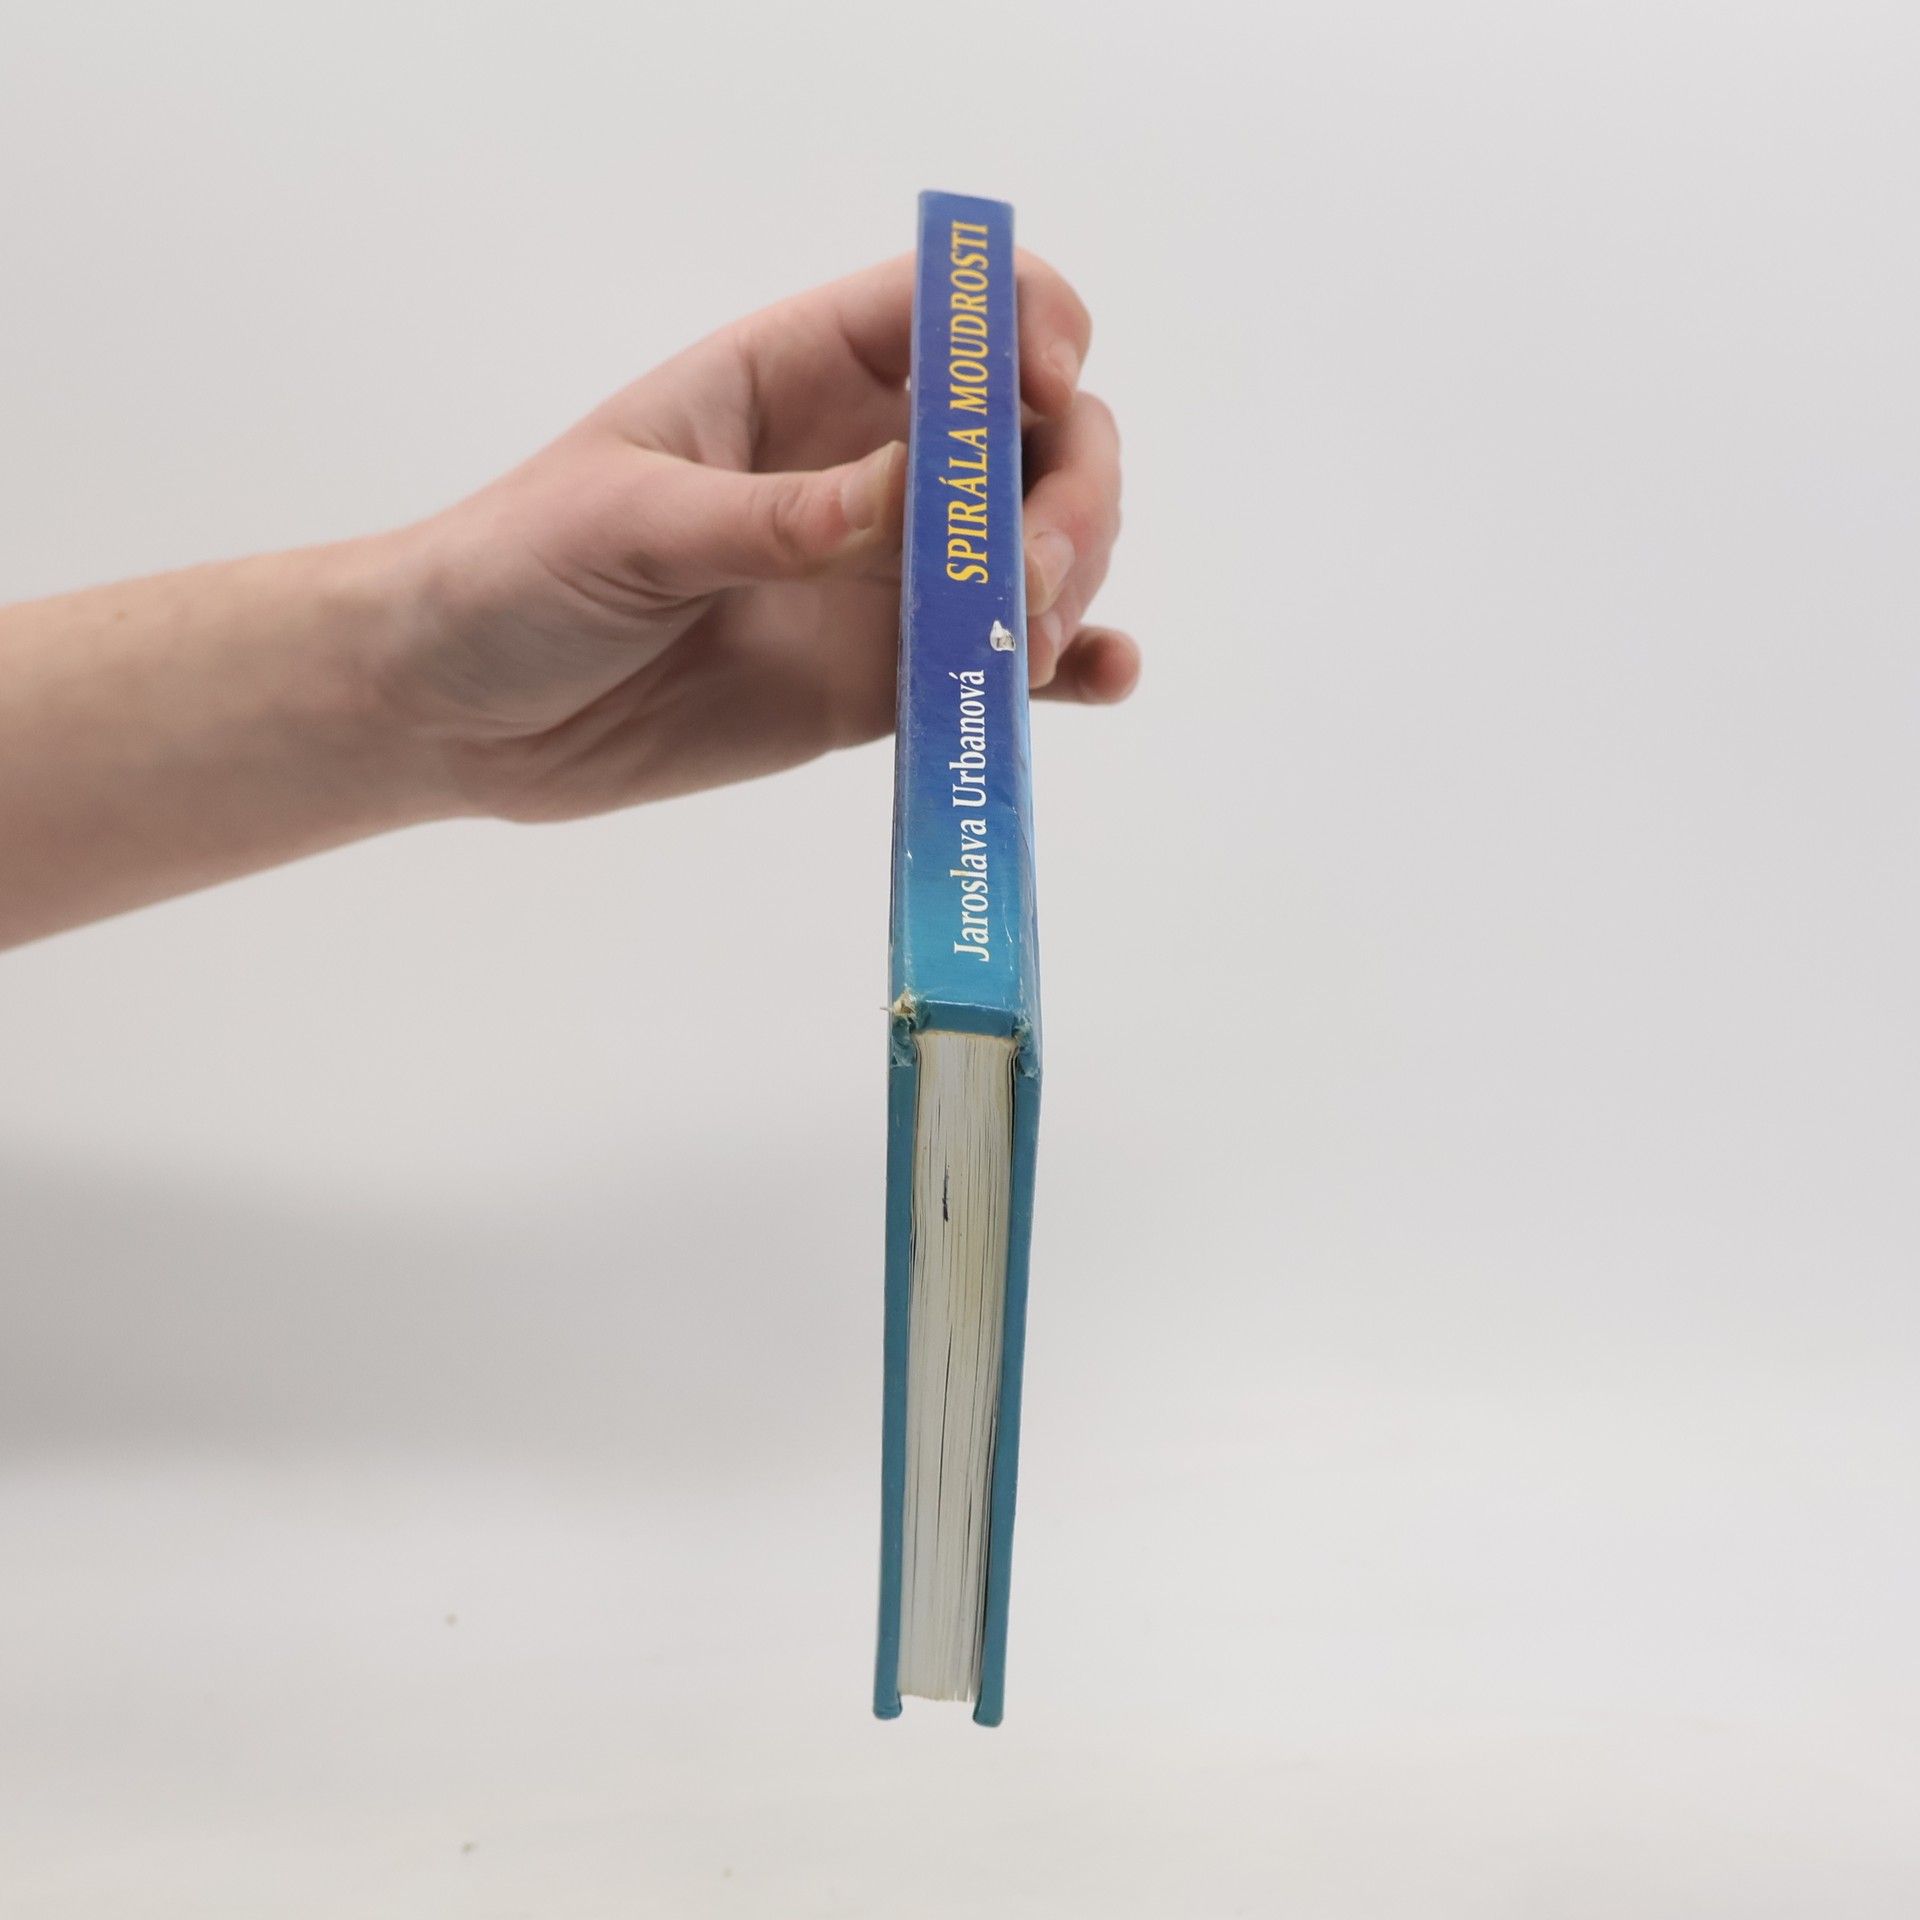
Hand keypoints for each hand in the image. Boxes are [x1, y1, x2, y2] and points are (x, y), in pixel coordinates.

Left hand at [379, 251, 1136, 820]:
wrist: (462, 712)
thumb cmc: (516, 574)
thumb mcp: (633, 525)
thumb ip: (779, 517)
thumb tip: (920, 498)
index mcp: (799, 379)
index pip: (949, 314)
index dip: (1027, 327)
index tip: (1051, 386)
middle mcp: (863, 467)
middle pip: (1031, 437)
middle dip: (1069, 491)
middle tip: (1034, 578)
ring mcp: (881, 578)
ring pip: (1033, 550)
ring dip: (1072, 582)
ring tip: (1031, 647)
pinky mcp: (879, 679)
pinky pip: (995, 665)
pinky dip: (1066, 668)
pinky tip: (1100, 679)